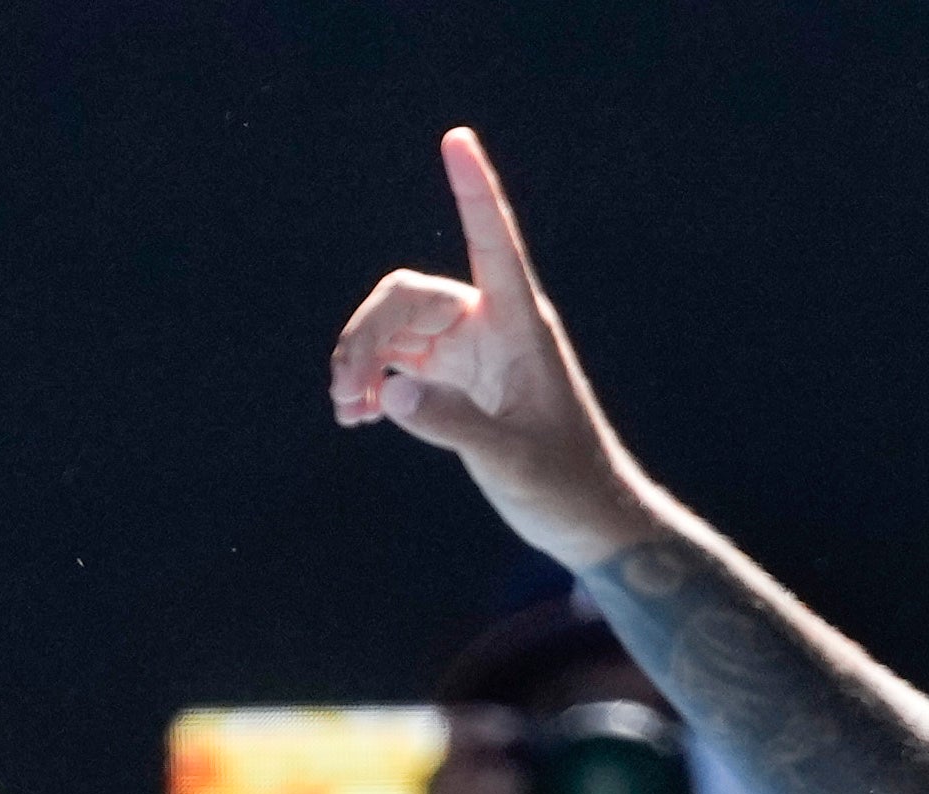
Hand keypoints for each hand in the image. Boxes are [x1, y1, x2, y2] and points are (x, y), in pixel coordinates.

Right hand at [328, 127, 655, 566]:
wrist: (583, 518)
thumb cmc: (561, 485)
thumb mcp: (509, 460)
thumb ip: (453, 426)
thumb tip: (391, 394)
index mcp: (519, 326)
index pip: (493, 243)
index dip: (473, 191)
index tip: (457, 140)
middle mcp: (492, 327)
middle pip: (409, 297)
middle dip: (366, 335)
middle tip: (345, 393)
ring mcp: (470, 353)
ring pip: (395, 329)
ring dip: (360, 363)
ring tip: (346, 413)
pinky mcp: (455, 383)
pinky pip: (398, 363)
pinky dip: (371, 384)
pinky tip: (359, 417)